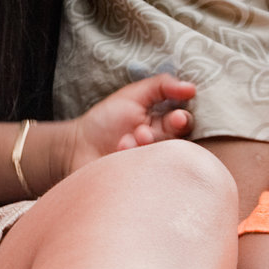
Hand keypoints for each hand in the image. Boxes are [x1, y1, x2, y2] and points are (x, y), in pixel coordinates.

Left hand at [54, 74, 197, 177]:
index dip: (184, 120)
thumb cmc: (105, 120)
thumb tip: (192, 87)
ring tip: (124, 141)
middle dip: (164, 138)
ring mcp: (153, 165)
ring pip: (163, 159)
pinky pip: (149, 176)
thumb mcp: (132, 95)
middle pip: (180, 144)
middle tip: (145, 133)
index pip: (185, 123)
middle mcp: (162, 146)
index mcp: (164, 125)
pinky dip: (131, 159)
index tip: (178, 117)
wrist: (77, 147)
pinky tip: (117, 152)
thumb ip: (161, 86)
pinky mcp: (142, 182)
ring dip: (143, 147)